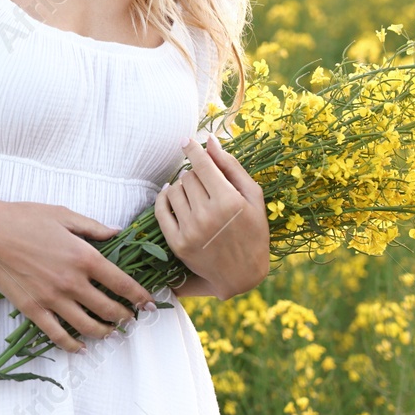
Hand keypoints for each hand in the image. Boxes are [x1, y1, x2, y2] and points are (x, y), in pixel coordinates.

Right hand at [0, 199, 157, 354]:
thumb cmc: (26, 218)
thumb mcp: (64, 215)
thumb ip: (94, 227)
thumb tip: (118, 232)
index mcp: (84, 257)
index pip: (121, 283)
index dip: (139, 297)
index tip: (148, 304)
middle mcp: (72, 282)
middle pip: (108, 309)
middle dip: (124, 317)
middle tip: (130, 319)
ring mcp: (52, 299)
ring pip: (87, 326)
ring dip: (104, 332)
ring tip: (111, 332)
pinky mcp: (34, 310)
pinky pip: (57, 335)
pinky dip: (72, 345)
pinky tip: (81, 347)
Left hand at [155, 133, 269, 299]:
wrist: (244, 275)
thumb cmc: (254, 232)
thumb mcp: (253, 197)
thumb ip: (232, 167)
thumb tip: (211, 142)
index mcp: (229, 201)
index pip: (202, 164)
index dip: (193, 148)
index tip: (187, 140)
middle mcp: (207, 215)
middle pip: (189, 176)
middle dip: (196, 173)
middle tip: (206, 182)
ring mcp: (190, 230)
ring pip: (175, 189)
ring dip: (183, 186)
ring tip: (196, 193)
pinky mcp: (177, 243)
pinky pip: (161, 209)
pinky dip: (164, 197)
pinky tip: (173, 194)